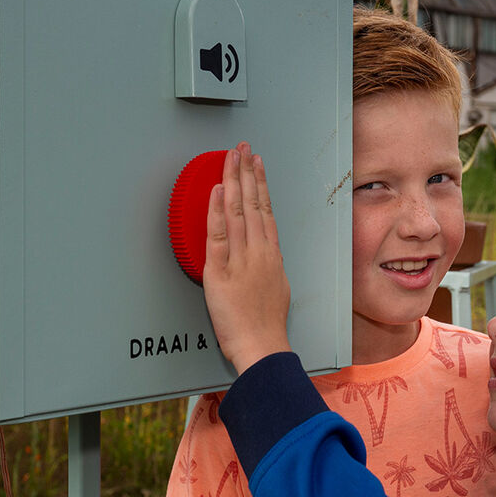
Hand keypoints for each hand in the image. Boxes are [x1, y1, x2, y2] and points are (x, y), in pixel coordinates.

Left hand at [203, 142, 290, 373]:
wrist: (262, 347)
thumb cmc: (268, 326)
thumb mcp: (278, 289)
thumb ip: (270, 266)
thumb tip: (266, 252)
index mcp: (272, 256)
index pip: (266, 211)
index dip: (261, 185)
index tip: (257, 165)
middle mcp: (259, 252)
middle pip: (253, 203)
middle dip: (248, 172)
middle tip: (243, 148)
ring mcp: (241, 260)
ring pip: (238, 212)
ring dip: (233, 181)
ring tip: (230, 157)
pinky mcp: (220, 272)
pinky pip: (218, 235)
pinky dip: (217, 210)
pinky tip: (217, 190)